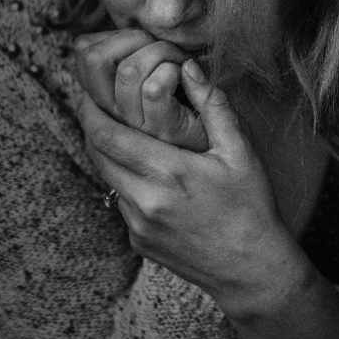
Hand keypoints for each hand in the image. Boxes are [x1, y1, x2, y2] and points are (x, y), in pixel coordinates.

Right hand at [74, 29, 207, 151]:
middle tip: (160, 46)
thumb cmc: (188, 107)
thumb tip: (116, 33)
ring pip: (129, 70)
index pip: (84, 51)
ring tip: (179, 61)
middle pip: (93, 57)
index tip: (143, 42)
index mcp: (105, 99)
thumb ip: (131, 60)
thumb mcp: (148, 84)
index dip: (113, 34)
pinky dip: (176, 71)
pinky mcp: (163, 131)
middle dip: (133, 36)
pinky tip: (188, 76)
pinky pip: (155, 89)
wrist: (220, 148)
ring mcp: (136, 125)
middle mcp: (113, 114)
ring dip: (161, 51)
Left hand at [75, 58, 296, 310]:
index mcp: (169, 173)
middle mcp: (145, 201)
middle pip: (97, 155)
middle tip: (91, 102)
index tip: (87, 91)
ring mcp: (138, 225)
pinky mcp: (138, 241)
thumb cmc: (251, 207)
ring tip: (116, 131)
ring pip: (106, 178)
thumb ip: (213, 105)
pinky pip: (120, 201)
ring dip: (106, 154)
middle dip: (90, 126)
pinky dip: (124, 181)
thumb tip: (188, 67)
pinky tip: (143, 171)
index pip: (108, 135)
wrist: (251, 271)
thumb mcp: (241, 152)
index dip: (90, 110)